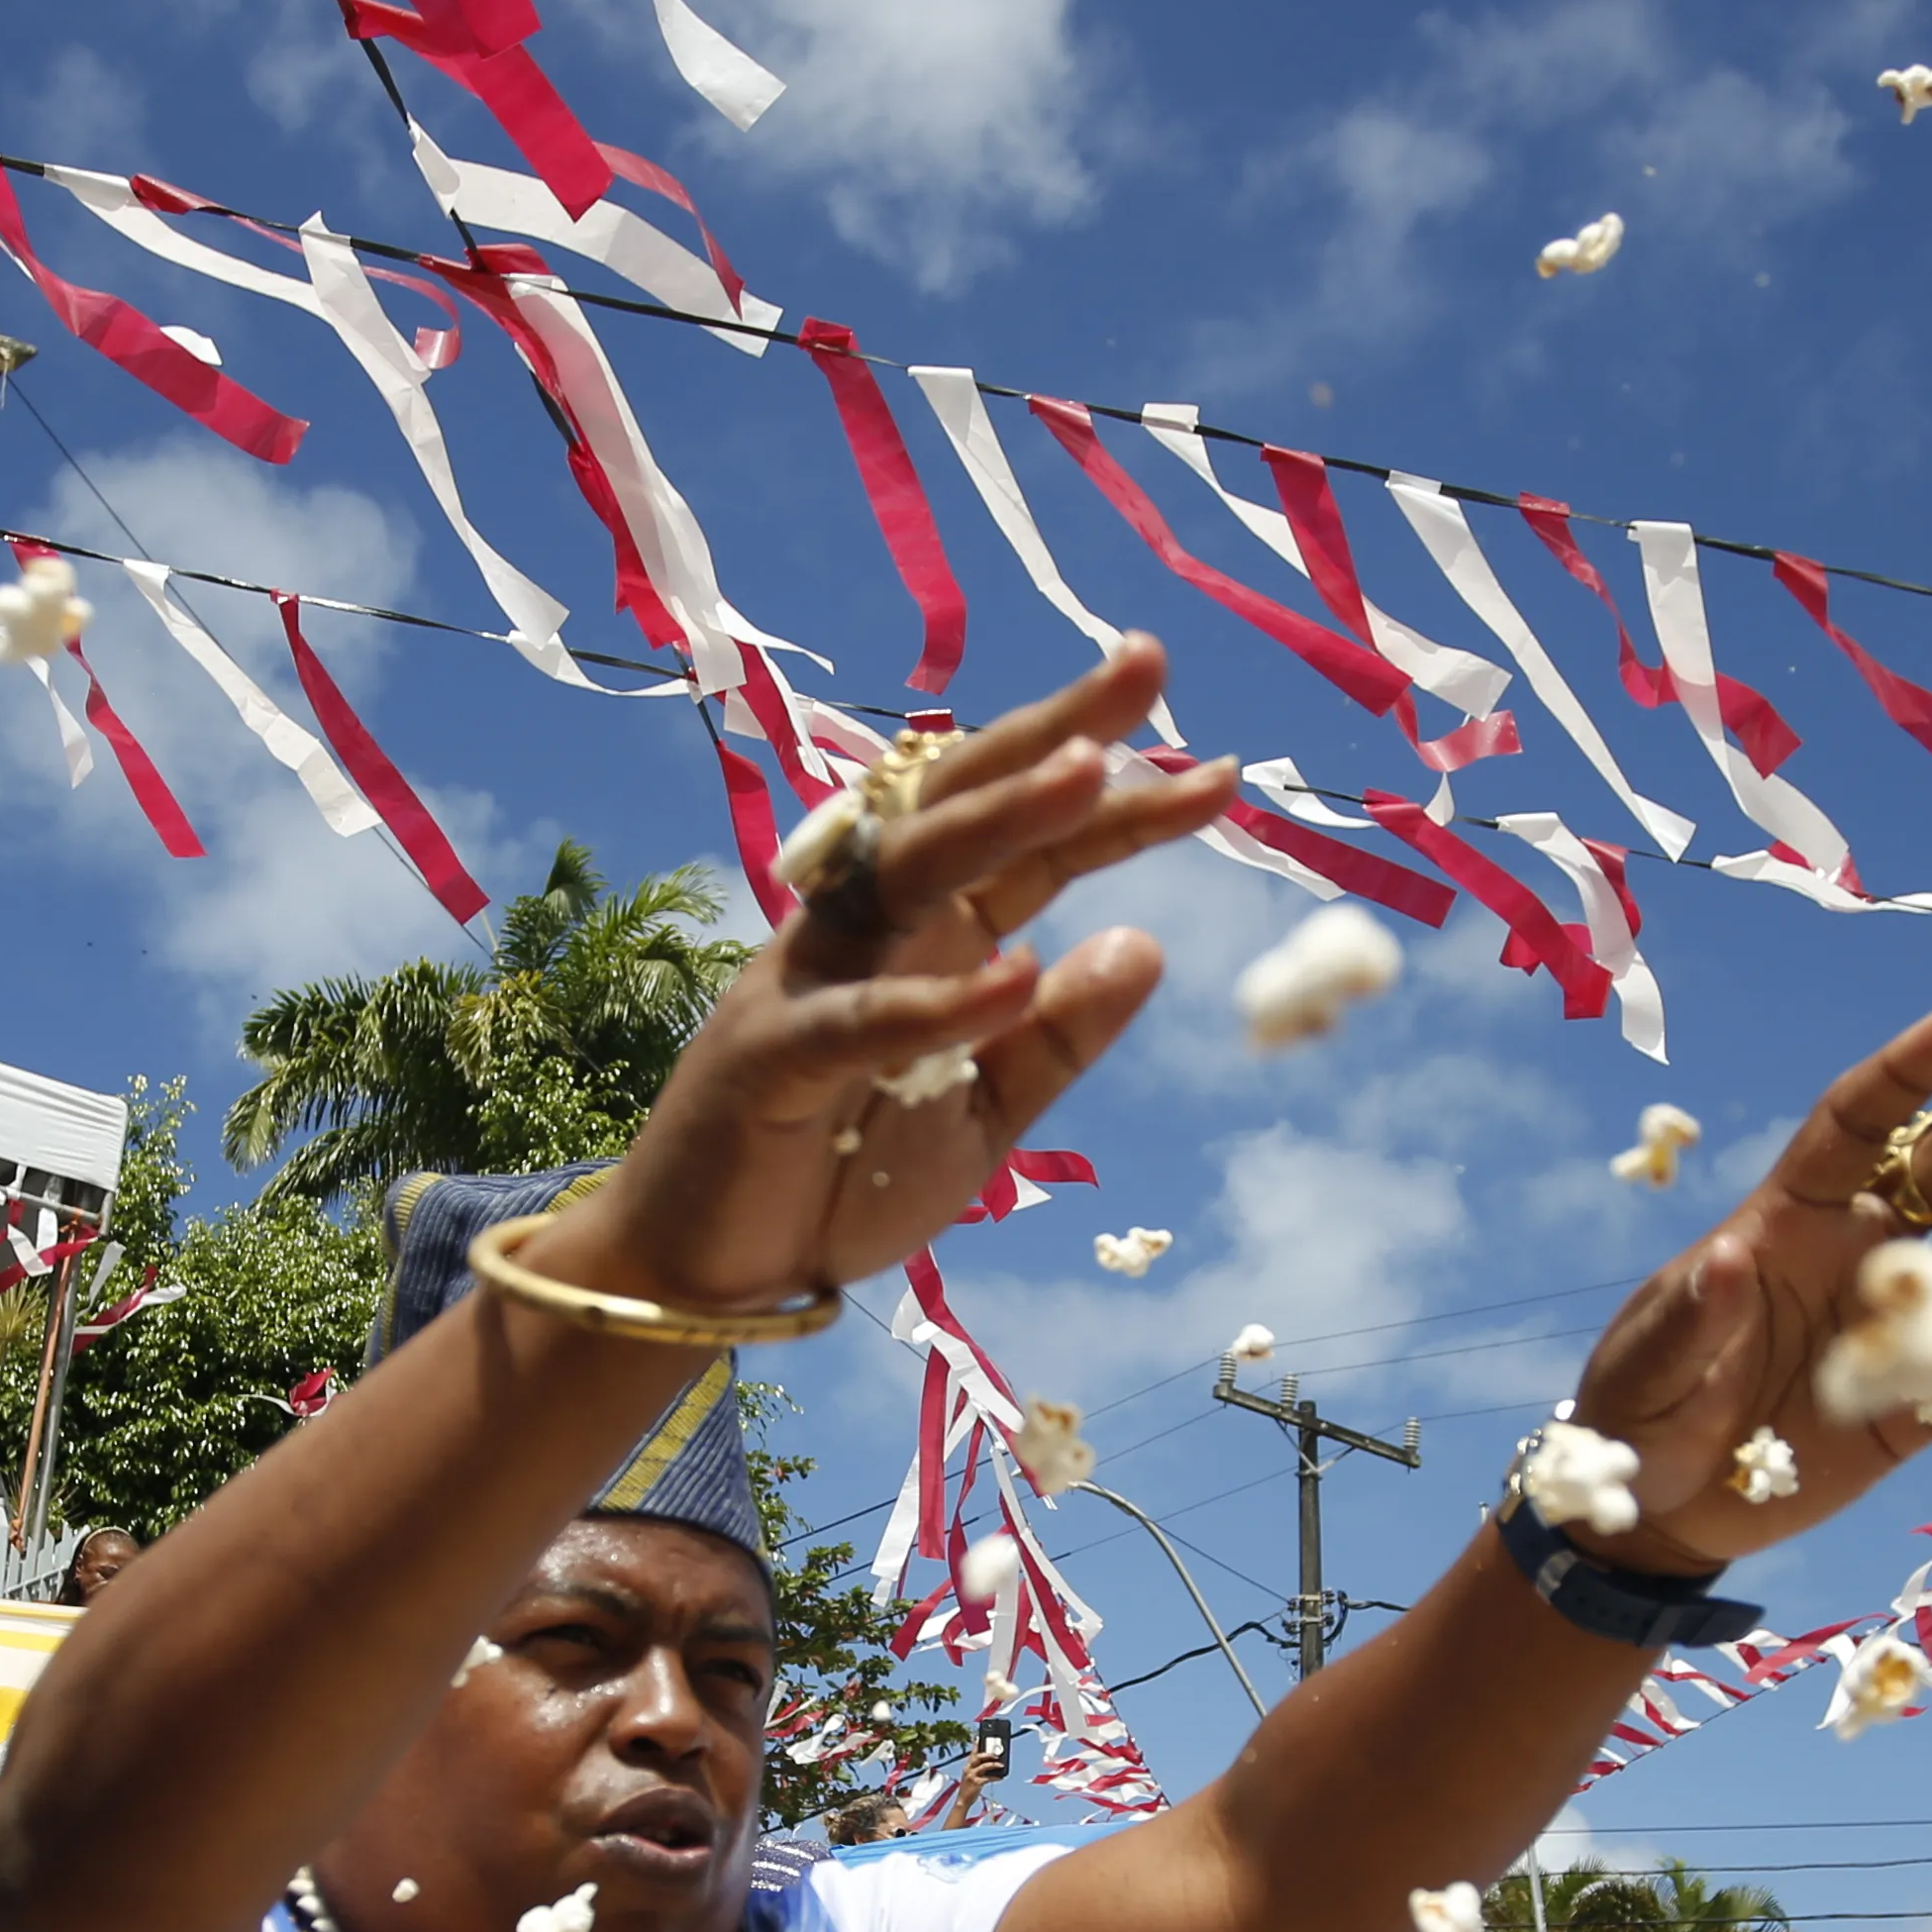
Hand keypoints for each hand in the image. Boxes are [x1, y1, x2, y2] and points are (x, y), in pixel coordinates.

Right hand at [537, 640, 1231, 1319]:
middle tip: (1146, 663)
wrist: (711, 1268)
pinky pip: (859, 1020)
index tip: (1219, 773)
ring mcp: (814, 980)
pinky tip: (1016, 973)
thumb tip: (1147, 943)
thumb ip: (1058, 1035)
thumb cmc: (839, 1174)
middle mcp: (871, 930)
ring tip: (1092, 773)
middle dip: (1055, 733)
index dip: (1120, 804)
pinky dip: (936, 1002)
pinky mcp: (772, 1059)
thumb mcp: (984, 1111)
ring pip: (909, 875)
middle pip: (966, 804)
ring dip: (1001, 821)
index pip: (1035, 847)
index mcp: (929, 935)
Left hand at [1545, 993, 1931, 1582]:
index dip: (1914, 1069)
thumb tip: (1722, 1261)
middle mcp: (1864, 1250)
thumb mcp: (1642, 1372)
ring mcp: (1902, 1328)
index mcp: (1791, 1216)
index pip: (1861, 1122)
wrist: (1660, 1512)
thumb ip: (1686, 1321)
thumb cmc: (1636, 1415)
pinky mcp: (1919, 1412)